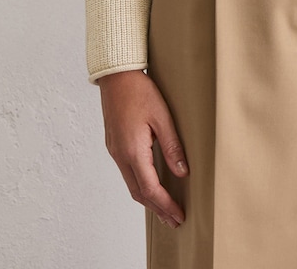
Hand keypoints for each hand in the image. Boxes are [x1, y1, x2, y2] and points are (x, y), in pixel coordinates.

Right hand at [98, 69, 188, 227]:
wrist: (116, 75)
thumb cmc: (139, 91)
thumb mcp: (162, 117)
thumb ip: (172, 146)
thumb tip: (182, 173)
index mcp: (132, 151)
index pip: (150, 189)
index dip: (165, 205)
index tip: (179, 216)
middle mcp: (120, 155)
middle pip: (139, 193)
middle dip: (157, 208)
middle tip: (174, 220)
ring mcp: (115, 150)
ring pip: (131, 184)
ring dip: (148, 198)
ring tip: (164, 207)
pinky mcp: (114, 144)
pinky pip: (127, 172)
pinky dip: (140, 184)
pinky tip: (150, 184)